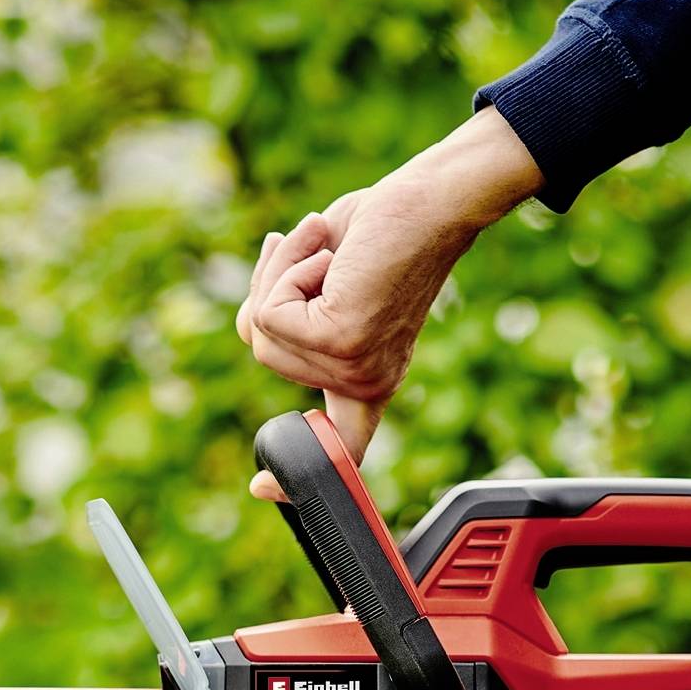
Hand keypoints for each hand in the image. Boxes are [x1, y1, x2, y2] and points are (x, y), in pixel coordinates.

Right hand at [237, 106, 541, 497]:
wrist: (432, 200)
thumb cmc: (386, 229)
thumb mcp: (327, 281)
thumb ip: (294, 315)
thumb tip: (258, 319)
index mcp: (368, 377)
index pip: (341, 447)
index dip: (297, 474)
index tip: (261, 489)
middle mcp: (363, 383)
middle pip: (264, 352)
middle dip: (270, 291)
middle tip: (317, 253)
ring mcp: (351, 367)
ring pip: (260, 331)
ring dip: (279, 273)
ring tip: (328, 250)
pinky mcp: (339, 341)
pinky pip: (269, 311)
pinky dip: (285, 269)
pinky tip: (329, 254)